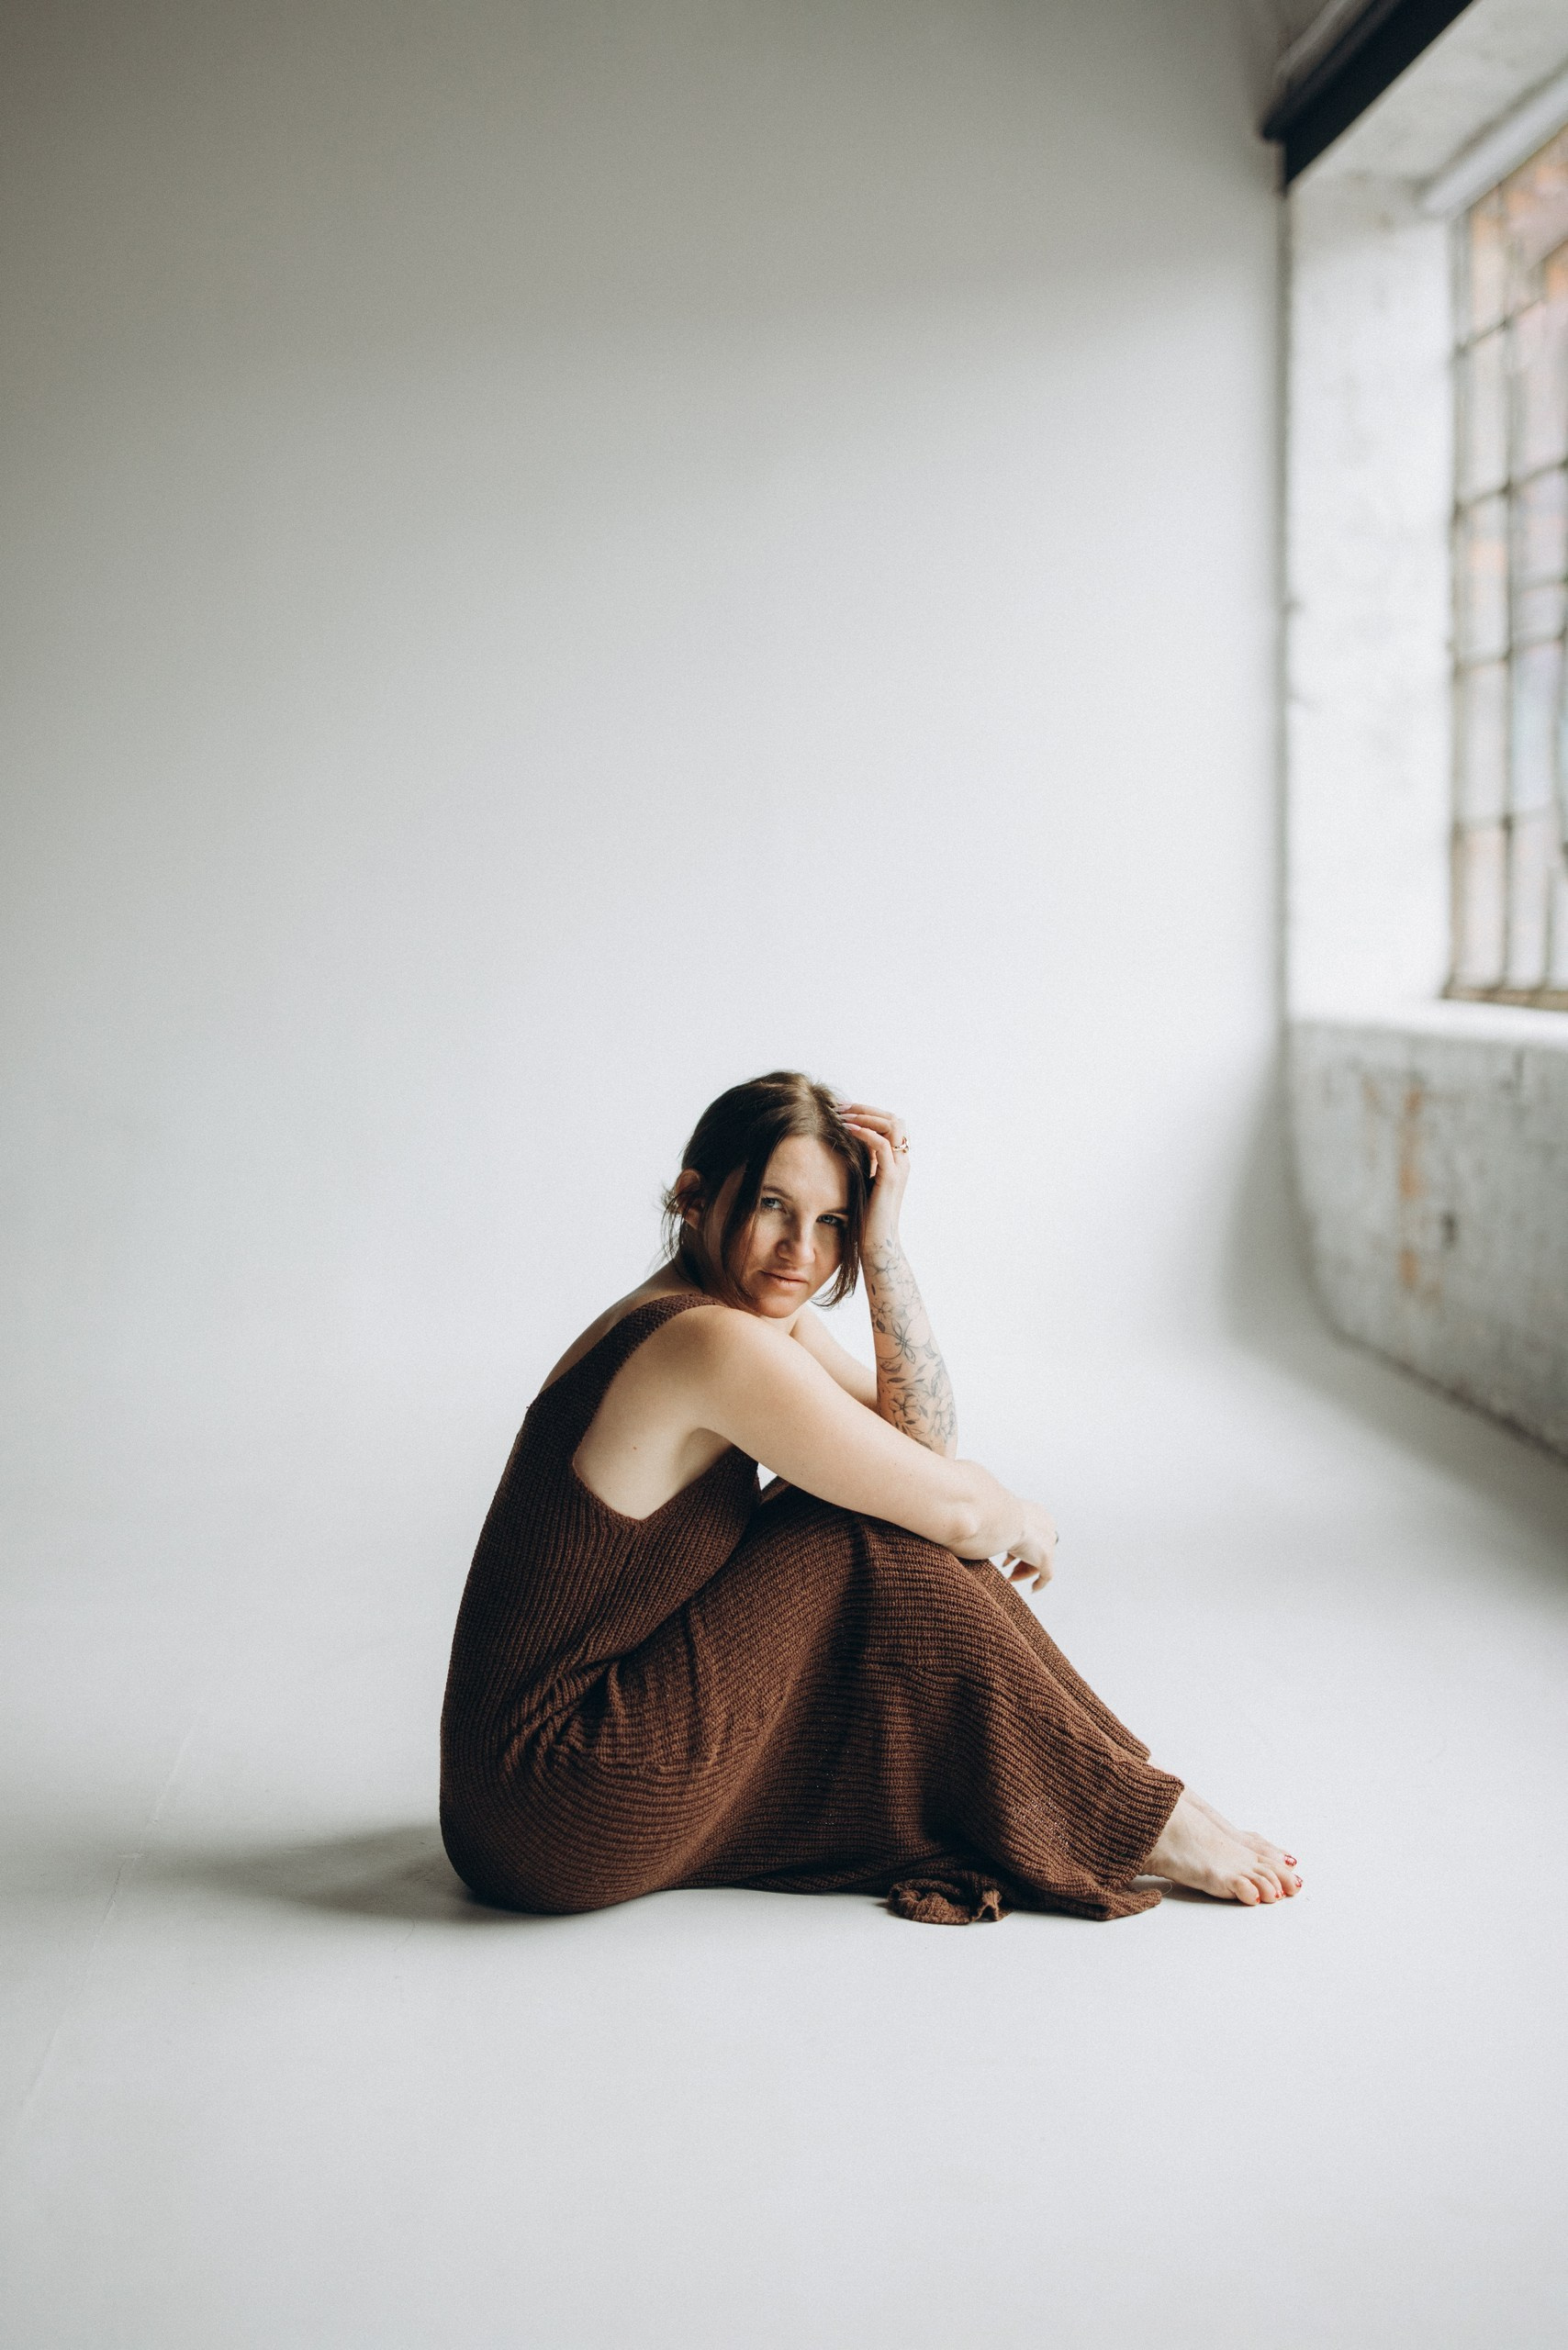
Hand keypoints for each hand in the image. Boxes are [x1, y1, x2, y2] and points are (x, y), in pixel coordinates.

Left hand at [837, 1100, 909, 1249]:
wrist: (876, 1244)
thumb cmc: (864, 1219)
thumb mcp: (861, 1184)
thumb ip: (859, 1166)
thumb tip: (839, 1149)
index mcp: (897, 1162)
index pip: (890, 1124)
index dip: (868, 1112)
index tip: (842, 1110)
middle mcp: (902, 1162)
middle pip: (894, 1118)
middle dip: (865, 1109)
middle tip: (840, 1107)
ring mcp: (899, 1168)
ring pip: (892, 1125)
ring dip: (865, 1116)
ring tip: (842, 1116)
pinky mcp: (890, 1177)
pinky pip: (882, 1144)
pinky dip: (865, 1132)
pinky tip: (847, 1130)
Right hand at [999, 1502, 1055, 1591]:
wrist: (1002, 1517)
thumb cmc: (993, 1514)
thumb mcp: (997, 1517)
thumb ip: (997, 1524)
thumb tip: (975, 1526)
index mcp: (1038, 1514)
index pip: (1032, 1534)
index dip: (1018, 1547)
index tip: (1006, 1557)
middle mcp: (1047, 1527)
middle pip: (1036, 1549)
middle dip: (1021, 1560)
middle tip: (1007, 1567)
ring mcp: (1048, 1543)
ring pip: (1040, 1563)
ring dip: (1023, 1571)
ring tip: (1010, 1578)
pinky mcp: (1046, 1557)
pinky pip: (1046, 1575)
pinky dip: (1039, 1583)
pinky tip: (1032, 1589)